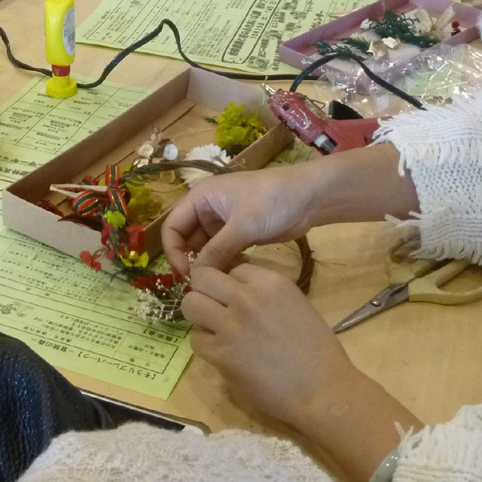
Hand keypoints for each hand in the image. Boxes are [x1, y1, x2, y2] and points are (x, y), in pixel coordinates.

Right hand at [162, 165, 314, 274]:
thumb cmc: (271, 201)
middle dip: (193, 261)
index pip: (172, 227)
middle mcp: (207, 209)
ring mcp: (224, 222)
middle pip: (187, 239)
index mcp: (200, 198)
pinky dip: (225, 264)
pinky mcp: (240, 234)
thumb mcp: (242, 226)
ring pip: (206, 249)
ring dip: (211, 265)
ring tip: (223, 279)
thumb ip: (216, 251)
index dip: (174, 251)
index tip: (186, 275)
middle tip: (204, 284)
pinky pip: (223, 252)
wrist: (309, 197)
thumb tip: (195, 276)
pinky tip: (237, 273)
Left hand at [183, 263, 419, 481]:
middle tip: (214, 308)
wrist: (324, 392)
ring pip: (190, 305)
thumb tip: (234, 283)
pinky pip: (197, 340)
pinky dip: (206, 347)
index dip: (231, 281)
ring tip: (214, 329)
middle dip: (204, 291)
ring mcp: (232, 325)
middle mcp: (247, 297)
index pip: (233, 266)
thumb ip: (264, 292)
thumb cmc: (318, 351)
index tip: (234, 296)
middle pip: (202, 277)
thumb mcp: (295, 304)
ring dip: (199, 316)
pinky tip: (224, 355)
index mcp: (271, 282)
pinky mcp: (222, 354)